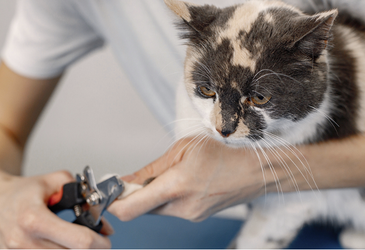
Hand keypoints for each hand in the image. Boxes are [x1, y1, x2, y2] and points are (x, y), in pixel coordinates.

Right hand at [0, 169, 112, 247]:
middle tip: (96, 242)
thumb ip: (83, 194)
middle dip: (91, 249)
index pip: (80, 241)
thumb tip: (102, 219)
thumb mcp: (55, 181)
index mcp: (34, 219)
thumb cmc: (21, 191)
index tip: (105, 239)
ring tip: (75, 241)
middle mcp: (23, 242)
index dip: (99, 242)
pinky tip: (61, 245)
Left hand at [108, 137, 268, 221]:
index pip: (129, 208)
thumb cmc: (224, 153)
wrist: (255, 171)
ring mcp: (190, 215)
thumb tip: (124, 182)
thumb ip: (151, 169)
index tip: (109, 191)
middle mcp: (182, 207)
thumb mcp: (183, 148)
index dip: (112, 202)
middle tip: (143, 176)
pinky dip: (168, 198)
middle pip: (141, 209)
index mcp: (176, 186)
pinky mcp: (196, 217)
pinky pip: (171, 209)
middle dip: (135, 194)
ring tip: (174, 174)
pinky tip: (185, 182)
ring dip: (154, 195)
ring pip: (156, 209)